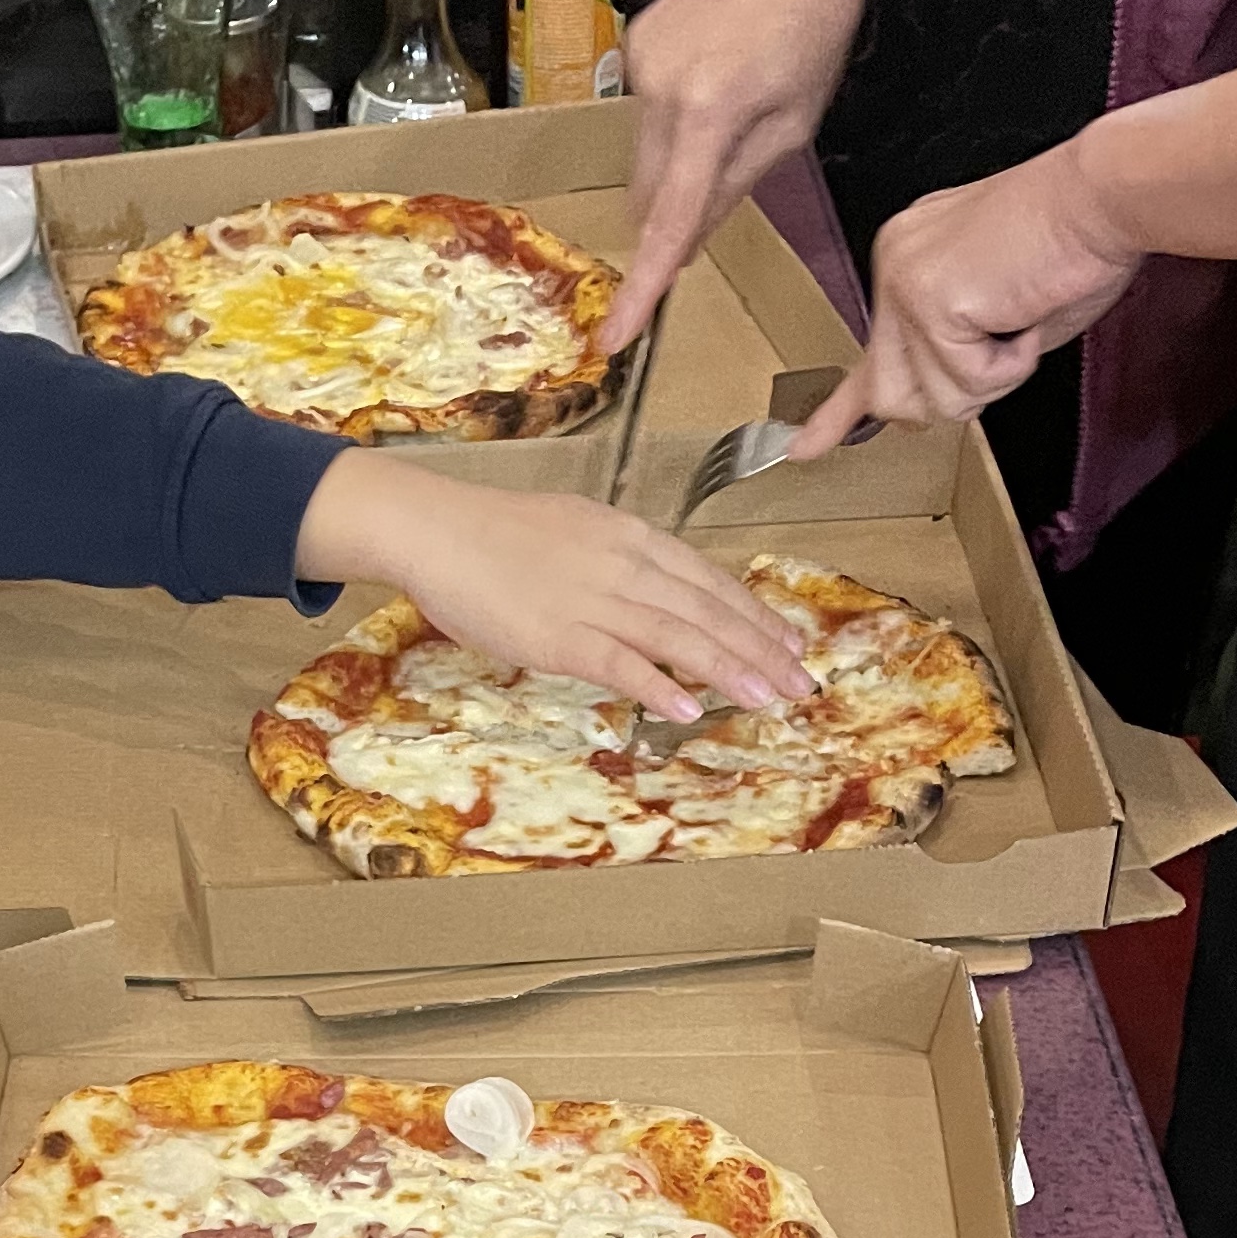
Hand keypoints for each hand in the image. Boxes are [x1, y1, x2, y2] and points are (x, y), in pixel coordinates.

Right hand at [293, 462, 813, 725]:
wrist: (435, 528)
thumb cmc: (494, 533)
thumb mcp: (573, 533)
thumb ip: (616, 564)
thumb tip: (648, 597)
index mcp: (630, 537)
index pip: (708, 579)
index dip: (753, 614)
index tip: (788, 644)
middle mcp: (623, 564)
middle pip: (707, 610)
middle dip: (760, 649)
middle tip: (801, 684)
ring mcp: (592, 599)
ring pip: (677, 636)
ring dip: (728, 671)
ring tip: (767, 699)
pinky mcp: (558, 634)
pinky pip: (619, 662)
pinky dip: (657, 686)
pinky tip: (689, 709)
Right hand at [608, 0, 876, 348]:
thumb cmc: (815, 23)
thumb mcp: (794, 123)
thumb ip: (736, 186)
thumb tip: (687, 238)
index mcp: (709, 114)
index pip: (666, 223)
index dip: (642, 287)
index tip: (615, 338)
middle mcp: (661, 89)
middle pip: (648, 192)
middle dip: (674, 211)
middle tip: (726, 182)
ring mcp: (641, 62)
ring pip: (646, 154)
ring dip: (678, 161)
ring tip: (734, 106)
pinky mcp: (637, 42)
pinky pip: (646, 112)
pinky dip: (675, 120)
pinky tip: (715, 78)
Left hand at [793, 136, 1136, 445]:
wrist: (1106, 195)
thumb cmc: (1078, 243)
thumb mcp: (1004, 316)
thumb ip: (958, 357)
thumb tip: (924, 413)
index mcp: (911, 258)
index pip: (867, 352)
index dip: (840, 412)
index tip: (805, 447)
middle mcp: (896, 263)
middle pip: (891, 393)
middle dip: (956, 390)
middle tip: (1005, 339)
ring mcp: (905, 282)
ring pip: (933, 400)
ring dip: (992, 379)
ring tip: (1021, 317)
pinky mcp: (930, 300)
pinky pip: (966, 383)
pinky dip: (1010, 366)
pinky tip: (1024, 315)